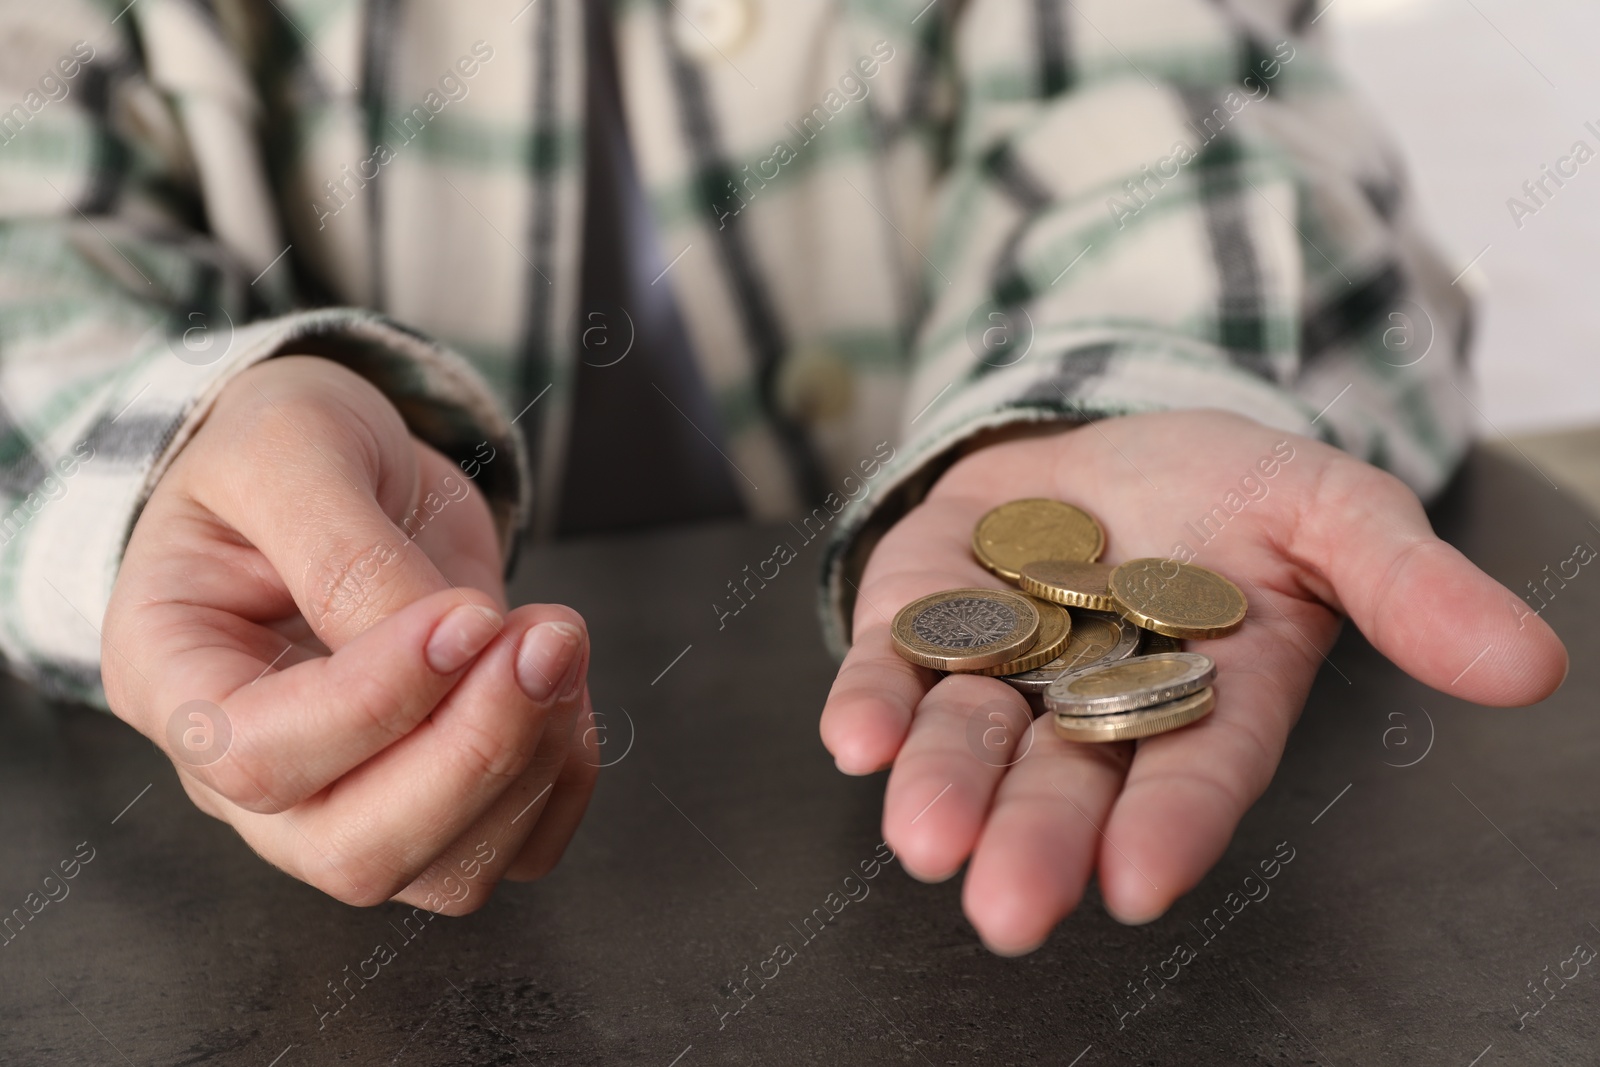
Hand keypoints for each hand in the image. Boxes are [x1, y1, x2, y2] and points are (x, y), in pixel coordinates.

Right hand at [103, 356, 597, 912]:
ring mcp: (343, 801)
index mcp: (175, 681)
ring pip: (446, 873)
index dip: (378, 701)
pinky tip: (564, 686)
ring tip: (557, 640)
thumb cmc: (284, 450)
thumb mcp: (290, 447)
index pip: (259, 754)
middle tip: (547, 639)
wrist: (341, 465)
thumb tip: (442, 641)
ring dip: (534, 764)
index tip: (469, 614)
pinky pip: (514, 850)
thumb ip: (343, 545)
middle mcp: (248, 774)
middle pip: (354, 852)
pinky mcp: (435, 800)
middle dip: (476, 754)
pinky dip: (564, 780)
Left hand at [821, 409, 1566, 952]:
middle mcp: (1092, 704)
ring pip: (966, 737)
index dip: (1170, 825)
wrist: (1117, 428)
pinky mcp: (923, 613)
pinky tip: (853, 738)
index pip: (1190, 775)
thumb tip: (1530, 666)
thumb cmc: (1235, 489)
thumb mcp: (1333, 510)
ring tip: (924, 839)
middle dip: (1037, 840)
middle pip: (1063, 781)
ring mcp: (1000, 663)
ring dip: (941, 786)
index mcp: (1203, 699)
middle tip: (1008, 907)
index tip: (1140, 882)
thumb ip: (1409, 585)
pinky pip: (890, 663)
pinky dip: (869, 699)